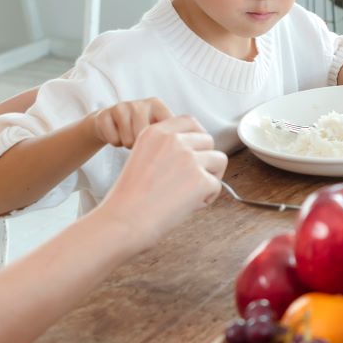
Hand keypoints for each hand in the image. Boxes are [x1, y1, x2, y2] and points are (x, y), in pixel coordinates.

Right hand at [91, 97, 173, 148]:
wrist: (111, 122)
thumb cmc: (140, 128)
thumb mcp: (158, 126)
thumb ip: (174, 133)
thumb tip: (194, 148)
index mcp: (157, 105)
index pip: (166, 128)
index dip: (162, 143)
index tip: (161, 148)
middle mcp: (140, 104)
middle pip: (145, 136)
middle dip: (143, 145)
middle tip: (141, 141)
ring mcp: (121, 107)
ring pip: (128, 140)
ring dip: (128, 145)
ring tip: (130, 138)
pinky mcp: (104, 115)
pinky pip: (112, 139)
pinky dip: (115, 143)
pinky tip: (117, 136)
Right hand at [99, 116, 224, 247]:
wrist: (123, 221)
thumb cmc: (130, 198)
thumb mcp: (142, 157)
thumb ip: (167, 148)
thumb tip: (198, 150)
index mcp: (156, 132)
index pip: (190, 121)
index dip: (198, 136)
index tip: (197, 151)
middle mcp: (174, 140)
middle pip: (208, 141)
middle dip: (205, 160)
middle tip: (190, 181)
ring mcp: (188, 158)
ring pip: (219, 160)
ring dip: (209, 177)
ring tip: (188, 194)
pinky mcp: (200, 179)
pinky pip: (216, 185)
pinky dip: (206, 198)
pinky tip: (185, 206)